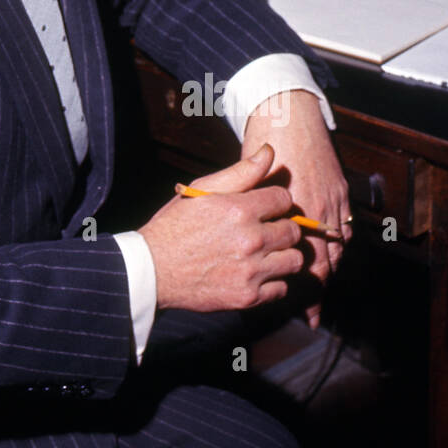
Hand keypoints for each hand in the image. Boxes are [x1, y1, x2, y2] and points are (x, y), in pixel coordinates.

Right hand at [139, 144, 304, 313]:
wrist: (153, 270)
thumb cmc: (176, 226)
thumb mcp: (202, 190)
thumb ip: (241, 172)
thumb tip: (269, 150)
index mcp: (239, 209)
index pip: (284, 199)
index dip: (275, 202)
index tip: (265, 208)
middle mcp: (250, 240)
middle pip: (294, 231)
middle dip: (282, 228)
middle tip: (265, 231)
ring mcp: (251, 270)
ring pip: (294, 261)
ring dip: (283, 256)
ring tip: (265, 253)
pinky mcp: (249, 296)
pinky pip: (282, 289)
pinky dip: (273, 282)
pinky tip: (256, 274)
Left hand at [242, 91, 350, 328]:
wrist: (290, 108)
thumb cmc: (263, 139)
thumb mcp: (247, 174)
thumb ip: (247, 204)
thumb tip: (239, 232)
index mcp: (292, 207)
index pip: (304, 259)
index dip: (302, 288)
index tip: (300, 309)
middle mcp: (318, 207)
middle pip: (326, 260)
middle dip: (319, 288)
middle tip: (311, 312)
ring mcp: (333, 198)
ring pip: (339, 247)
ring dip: (331, 269)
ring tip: (319, 292)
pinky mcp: (340, 188)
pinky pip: (347, 226)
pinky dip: (341, 246)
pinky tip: (333, 257)